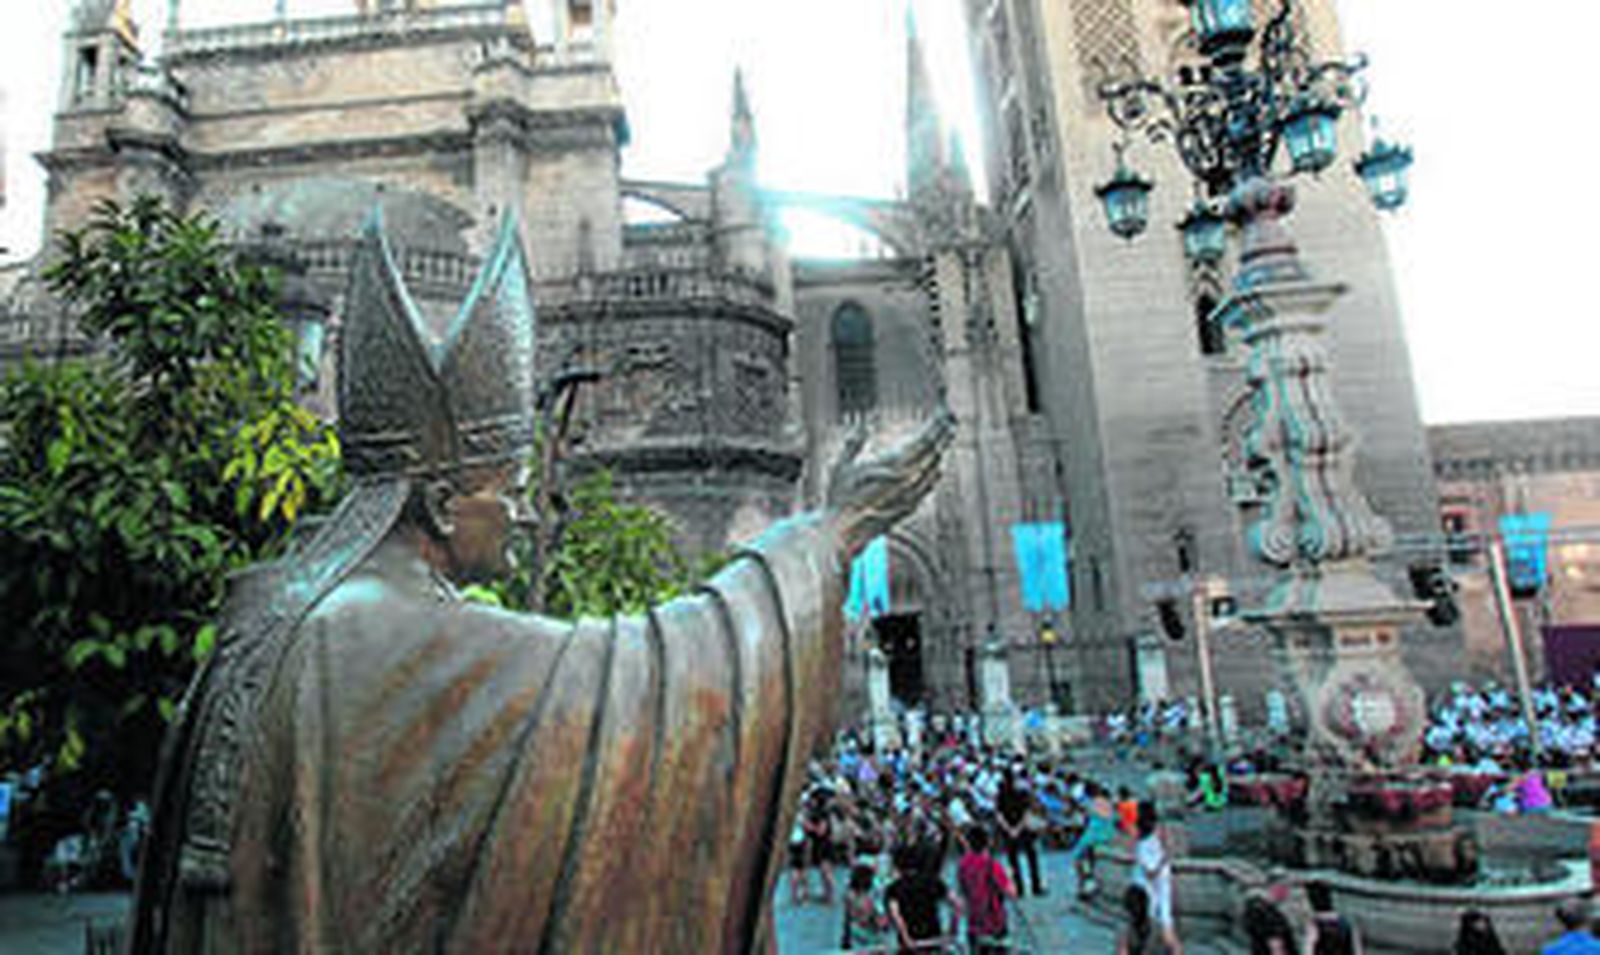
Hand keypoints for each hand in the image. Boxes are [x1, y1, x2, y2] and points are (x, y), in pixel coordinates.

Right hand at [824, 409, 954, 558]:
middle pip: (933, 451)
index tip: (944, 412)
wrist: (844, 534)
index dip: (936, 425)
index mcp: (893, 464)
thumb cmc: (839, 500)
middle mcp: (907, 480)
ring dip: (939, 450)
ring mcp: (911, 495)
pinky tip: (936, 468)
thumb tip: (863, 428)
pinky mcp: (910, 507)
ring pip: (933, 467)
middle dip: (942, 433)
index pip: (924, 440)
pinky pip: (928, 486)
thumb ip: (853, 444)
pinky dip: (934, 473)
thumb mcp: (841, 466)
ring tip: (945, 436)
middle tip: (950, 418)